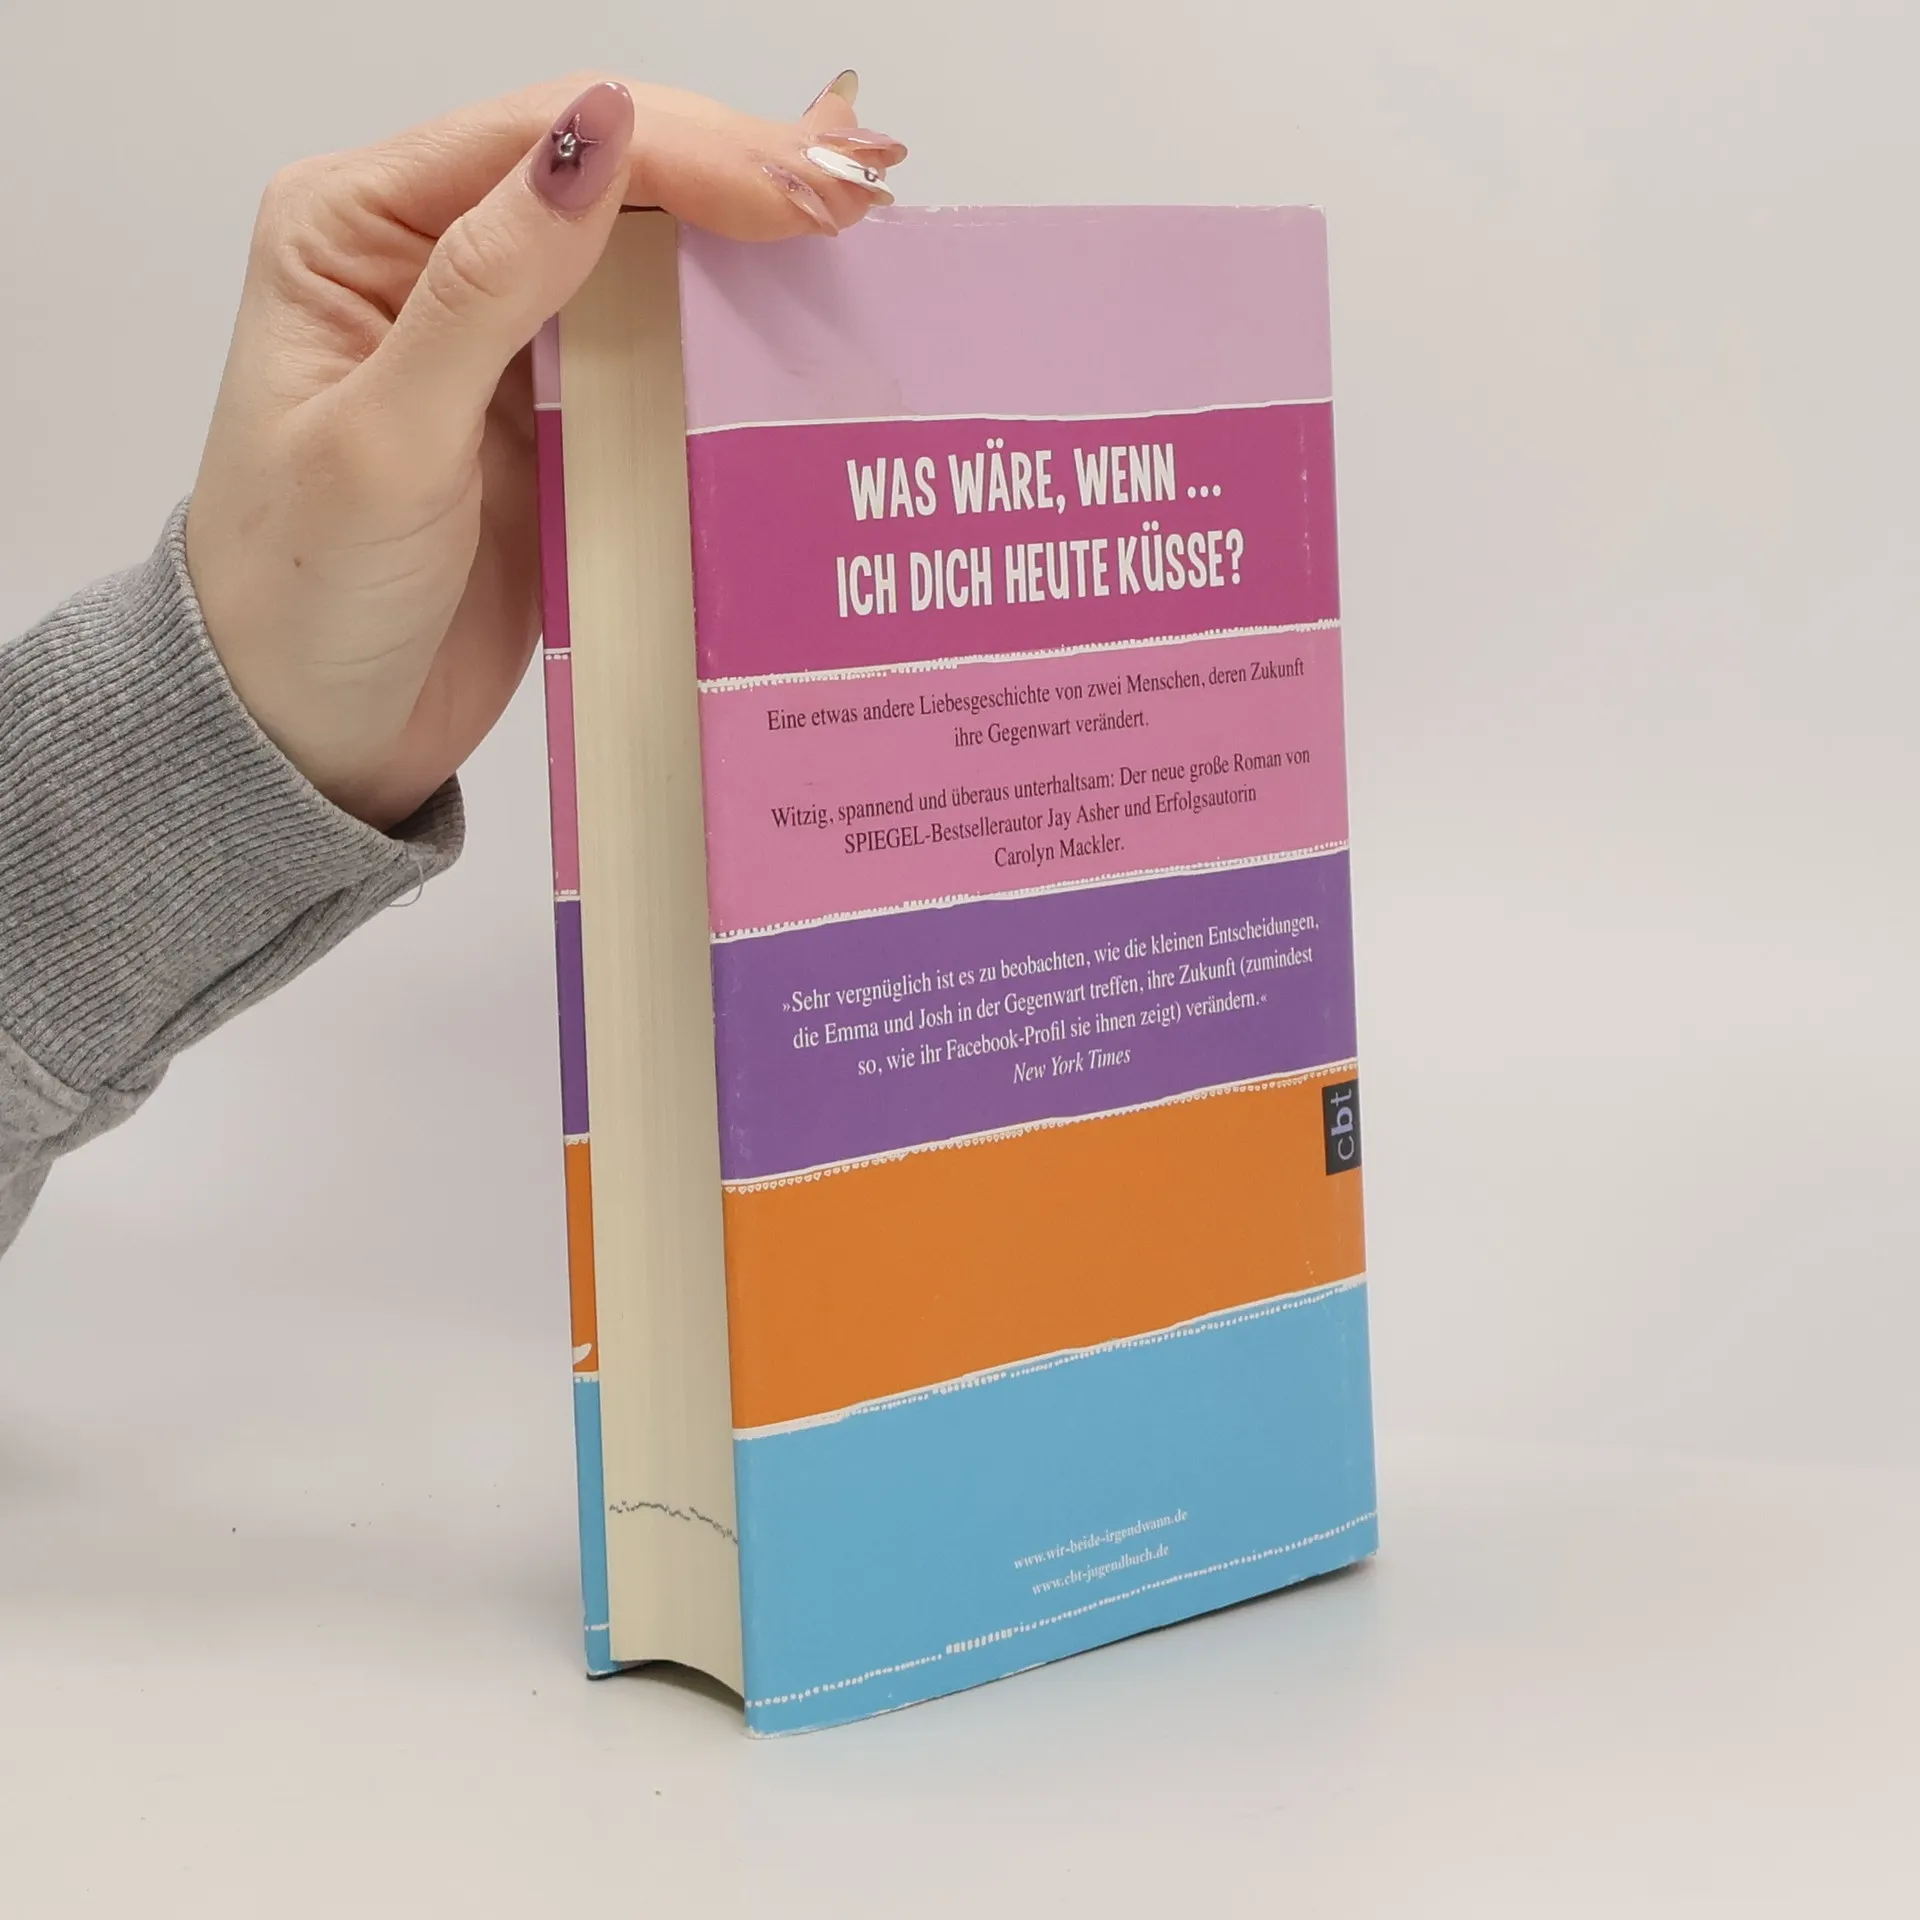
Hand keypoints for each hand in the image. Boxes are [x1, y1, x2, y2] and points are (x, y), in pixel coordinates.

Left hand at [185, 74, 904, 828]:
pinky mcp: (549, 421)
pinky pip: (647, 353)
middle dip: (728, 173)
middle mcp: (425, 262)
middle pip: (601, 175)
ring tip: (846, 235)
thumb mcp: (391, 438)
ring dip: (735, 245)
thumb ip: (489, 283)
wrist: (310, 736)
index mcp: (355, 228)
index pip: (538, 140)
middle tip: (852, 195)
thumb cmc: (304, 596)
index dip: (681, 147)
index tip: (798, 187)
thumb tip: (597, 132)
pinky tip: (787, 321)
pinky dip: (717, 334)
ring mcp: (496, 343)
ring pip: (635, 255)